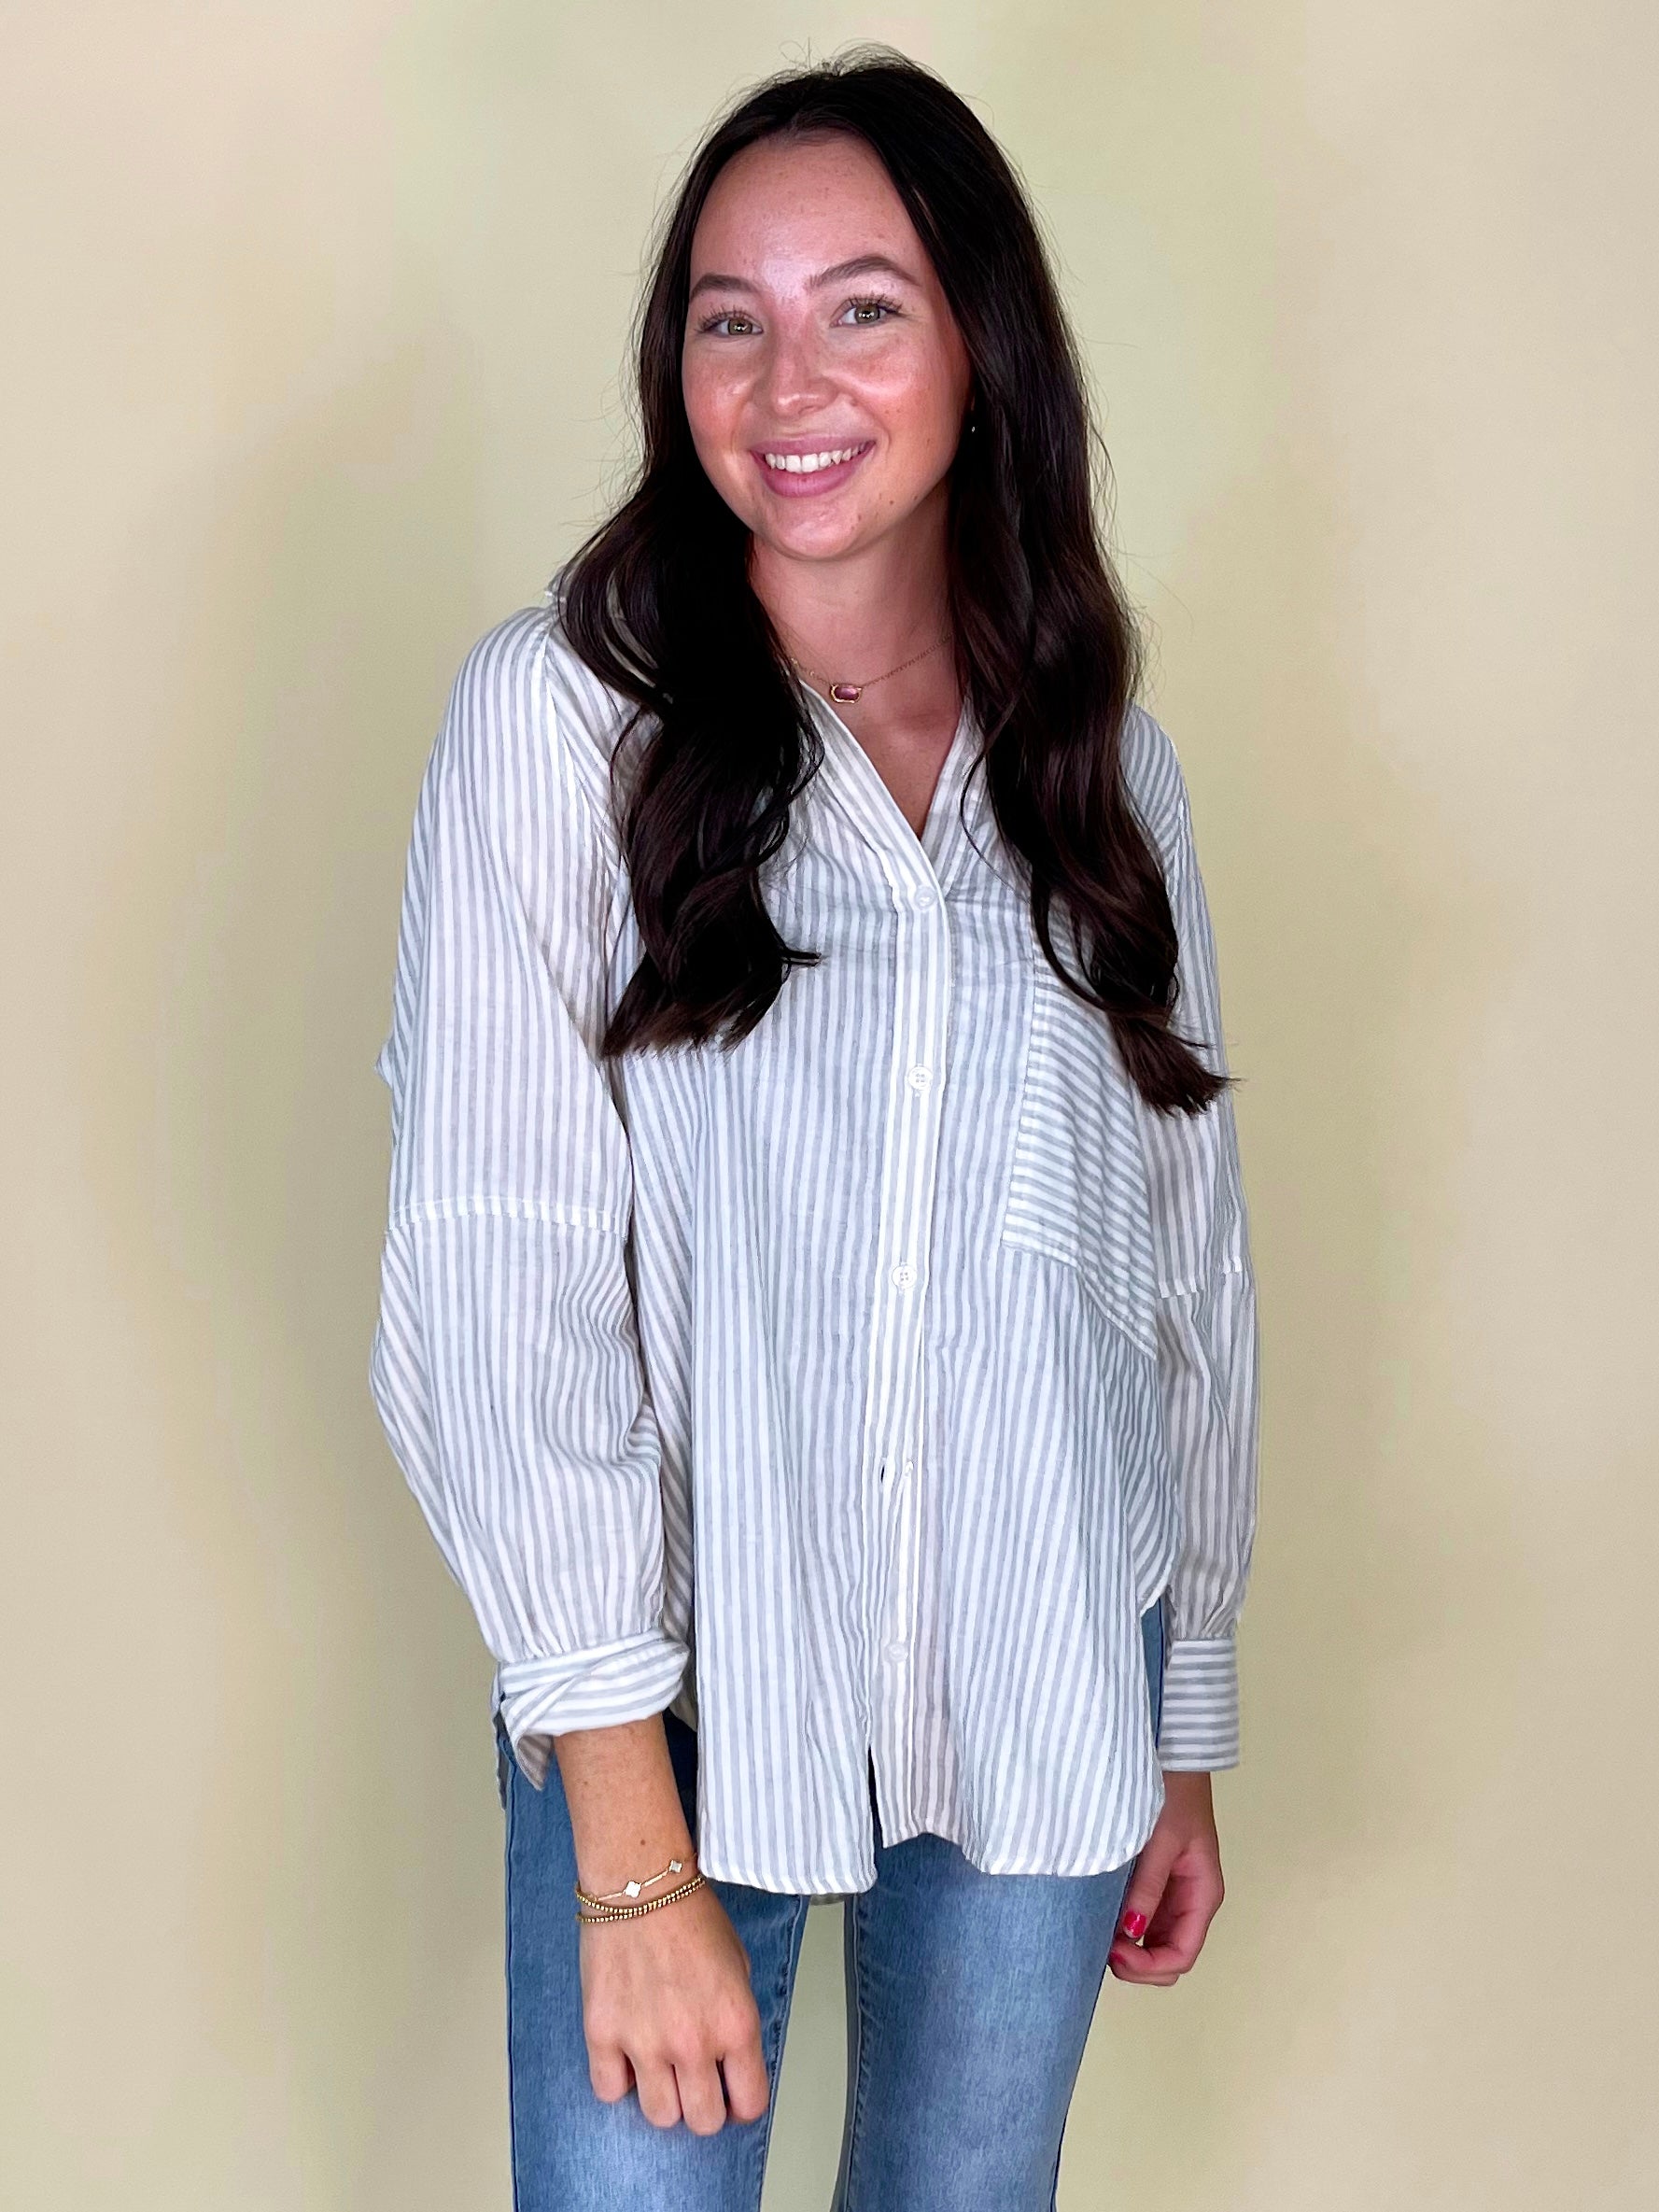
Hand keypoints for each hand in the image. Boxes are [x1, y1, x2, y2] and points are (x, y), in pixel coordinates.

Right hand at [579, 1879, 770, 2133]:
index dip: (742, 2103)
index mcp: (735, 2024)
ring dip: (664, 2098)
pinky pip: (610, 2092)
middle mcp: (693, 2042)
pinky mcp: (602, 2034)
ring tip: (661, 2068)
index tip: (733, 2095)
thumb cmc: (690, 1914)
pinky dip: (619, 2079)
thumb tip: (729, 2058)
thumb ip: (735, 2018)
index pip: (749, 2104)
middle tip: (696, 2081)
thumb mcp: (738, 1964)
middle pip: (703, 2121)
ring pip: (660, 2117)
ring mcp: (645, 2043)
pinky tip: (626, 2053)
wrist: (640, 1882)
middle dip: (704, 2105)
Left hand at [1107, 1771, 1223, 1985]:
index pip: (1181, 1955)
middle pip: (1169, 1956)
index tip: (1114, 1950)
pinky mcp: (1158, 1881)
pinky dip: (1127, 1928)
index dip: (1148, 1965)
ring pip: (1156, 1943)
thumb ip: (1147, 1886)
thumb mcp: (1161, 1840)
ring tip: (1099, 1931)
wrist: (1174, 1758)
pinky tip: (1105, 1917)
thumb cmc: (1174, 1794)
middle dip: (1138, 1963)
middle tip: (1102, 1944)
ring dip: (1131, 1949)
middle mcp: (1191, 1901)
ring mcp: (1174, 1894)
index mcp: (1202, 1894)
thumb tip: (1130, 1933)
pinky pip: (1145, 1919)